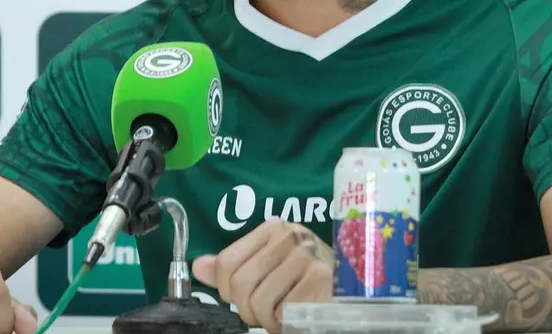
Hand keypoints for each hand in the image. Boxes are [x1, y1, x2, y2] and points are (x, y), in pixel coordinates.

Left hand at [191, 219, 333, 333]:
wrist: (352, 289)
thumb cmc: (306, 279)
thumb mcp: (269, 265)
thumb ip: (235, 267)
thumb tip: (199, 267)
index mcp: (272, 229)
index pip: (227, 262)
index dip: (226, 291)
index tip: (240, 300)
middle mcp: (289, 236)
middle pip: (241, 285)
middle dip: (248, 310)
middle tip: (264, 315)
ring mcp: (307, 256)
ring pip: (260, 302)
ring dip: (268, 320)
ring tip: (282, 315)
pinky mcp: (321, 279)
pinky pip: (285, 311)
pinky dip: (286, 322)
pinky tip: (297, 316)